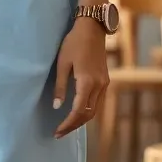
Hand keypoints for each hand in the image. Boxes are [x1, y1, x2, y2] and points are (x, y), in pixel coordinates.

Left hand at [52, 17, 109, 138]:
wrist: (92, 28)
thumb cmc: (74, 43)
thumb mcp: (62, 63)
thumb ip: (60, 86)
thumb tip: (57, 106)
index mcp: (87, 82)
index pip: (78, 111)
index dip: (67, 124)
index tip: (57, 131)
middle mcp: (99, 86)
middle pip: (88, 115)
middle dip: (74, 126)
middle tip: (60, 133)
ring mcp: (104, 84)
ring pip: (94, 110)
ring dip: (81, 120)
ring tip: (67, 125)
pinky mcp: (105, 80)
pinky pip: (97, 102)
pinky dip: (87, 111)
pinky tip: (77, 112)